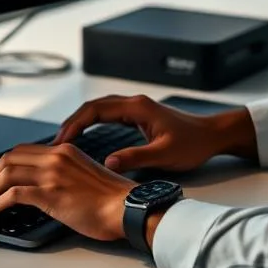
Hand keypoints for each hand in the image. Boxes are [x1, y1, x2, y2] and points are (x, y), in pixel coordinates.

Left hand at [0, 142, 136, 241]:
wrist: (128, 208)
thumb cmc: (111, 200)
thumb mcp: (82, 176)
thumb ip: (60, 175)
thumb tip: (37, 189)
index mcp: (64, 151)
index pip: (21, 152)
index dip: (1, 168)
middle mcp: (56, 157)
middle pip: (8, 159)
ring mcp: (53, 174)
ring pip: (6, 174)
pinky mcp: (52, 193)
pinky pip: (15, 193)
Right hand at [52, 94, 257, 173]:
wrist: (212, 135)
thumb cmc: (193, 143)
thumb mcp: (164, 154)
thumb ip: (135, 158)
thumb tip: (108, 163)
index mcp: (138, 107)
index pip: (96, 110)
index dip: (75, 123)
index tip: (62, 140)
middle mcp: (135, 103)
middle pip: (94, 106)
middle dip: (72, 122)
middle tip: (56, 142)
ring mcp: (137, 108)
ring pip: (100, 109)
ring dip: (81, 121)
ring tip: (64, 139)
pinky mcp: (139, 116)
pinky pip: (108, 115)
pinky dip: (92, 122)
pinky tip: (84, 135)